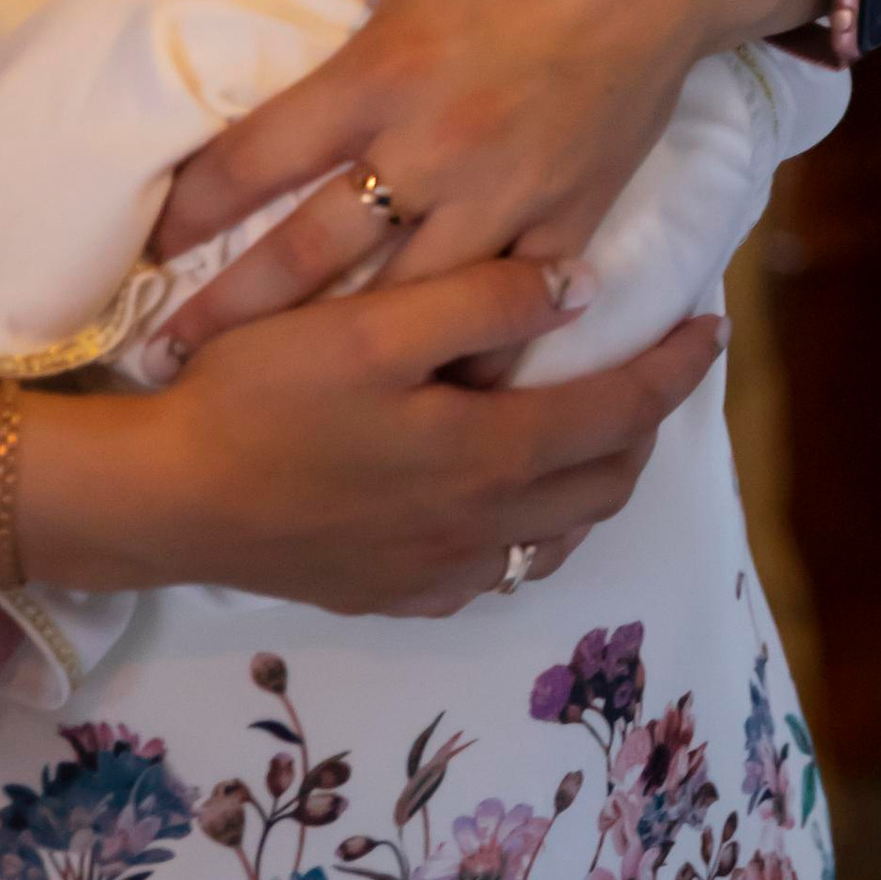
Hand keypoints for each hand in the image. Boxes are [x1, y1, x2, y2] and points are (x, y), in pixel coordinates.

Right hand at [28, 260, 722, 615]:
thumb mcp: (371, 326)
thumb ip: (483, 301)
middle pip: (608, 482)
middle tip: (652, 371)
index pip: (623, 410)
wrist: (166, 502)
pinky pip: (496, 568)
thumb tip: (583, 286)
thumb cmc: (263, 400)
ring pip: (558, 532)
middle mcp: (485, 525)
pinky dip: (528, 527)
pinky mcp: (395, 594)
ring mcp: (441, 571)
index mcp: (493, 454)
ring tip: (590, 426)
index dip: (678, 369)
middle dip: (647, 425)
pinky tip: (504, 493)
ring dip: (592, 479)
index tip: (714, 329)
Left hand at [150, 0, 822, 345]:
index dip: (189, 211)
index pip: (255, 159)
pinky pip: (511, 312)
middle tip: (173, 354)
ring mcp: (508, 194)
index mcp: (381, 71)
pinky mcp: (573, 217)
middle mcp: (433, 147)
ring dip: (340, 347)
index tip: (148, 252)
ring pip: (404, 302)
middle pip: (307, 254)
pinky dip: (471, 353)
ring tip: (284, 389)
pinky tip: (430, 388)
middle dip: (231, 311)